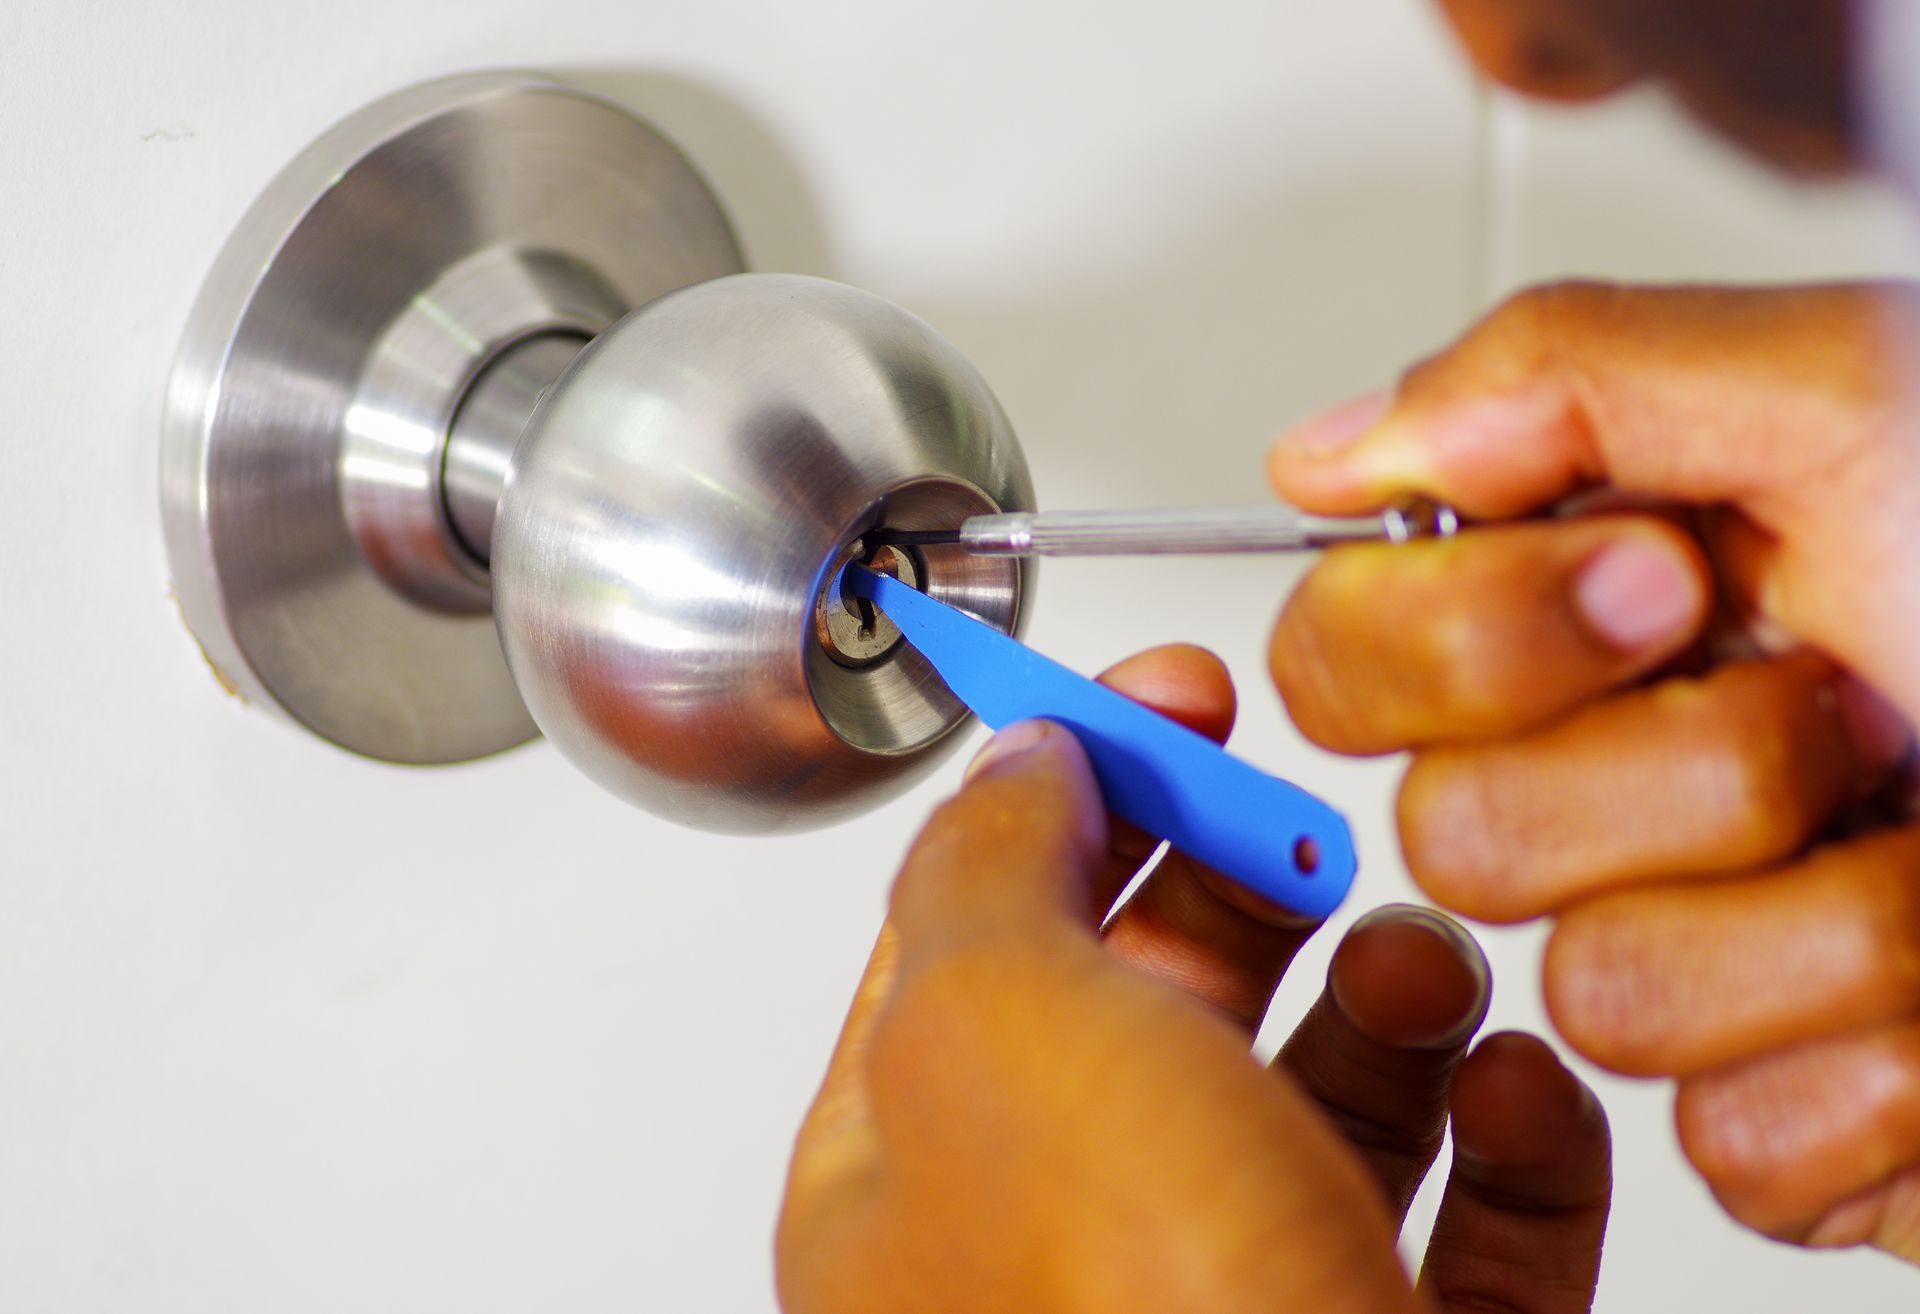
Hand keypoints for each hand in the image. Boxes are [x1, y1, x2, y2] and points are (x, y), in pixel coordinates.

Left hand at [778, 646, 1610, 1313]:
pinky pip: (1474, 1218)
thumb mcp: (1000, 1028)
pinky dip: (1510, 1137)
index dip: (1074, 785)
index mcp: (923, 1174)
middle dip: (1240, 883)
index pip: (980, 927)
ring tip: (1416, 972)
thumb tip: (1015, 763)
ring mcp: (1248, 1308)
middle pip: (1161, 997)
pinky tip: (1520, 1096)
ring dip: (1387, 999)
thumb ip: (989, 867)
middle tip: (1298, 827)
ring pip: (1323, 1097)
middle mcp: (1075, 1247)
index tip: (1167, 695)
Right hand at [1268, 282, 1919, 1257]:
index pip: (1344, 653)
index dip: (1470, 639)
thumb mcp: (1860, 398)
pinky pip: (1730, 1142)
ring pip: (1597, 997)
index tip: (1665, 584)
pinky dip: (1892, 1065)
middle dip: (1686, 772)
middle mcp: (1621, 784)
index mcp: (1603, 617)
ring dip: (1827, 920)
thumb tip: (1330, 452)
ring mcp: (1697, 953)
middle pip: (1450, 835)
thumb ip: (1564, 375)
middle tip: (1849, 700)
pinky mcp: (1785, 1119)